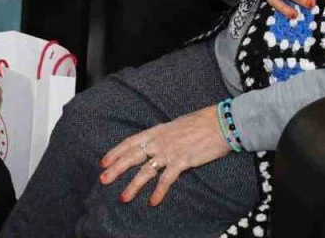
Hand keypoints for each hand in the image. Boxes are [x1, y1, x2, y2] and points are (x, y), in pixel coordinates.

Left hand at [97, 105, 230, 205]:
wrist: (221, 122)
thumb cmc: (201, 122)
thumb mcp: (176, 125)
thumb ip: (164, 135)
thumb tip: (156, 143)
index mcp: (157, 131)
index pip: (130, 142)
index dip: (115, 152)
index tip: (103, 162)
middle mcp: (160, 141)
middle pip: (132, 156)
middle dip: (116, 168)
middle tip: (103, 179)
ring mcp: (170, 151)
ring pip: (145, 170)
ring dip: (133, 185)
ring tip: (123, 198)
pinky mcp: (183, 161)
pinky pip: (167, 179)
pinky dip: (159, 191)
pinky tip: (153, 202)